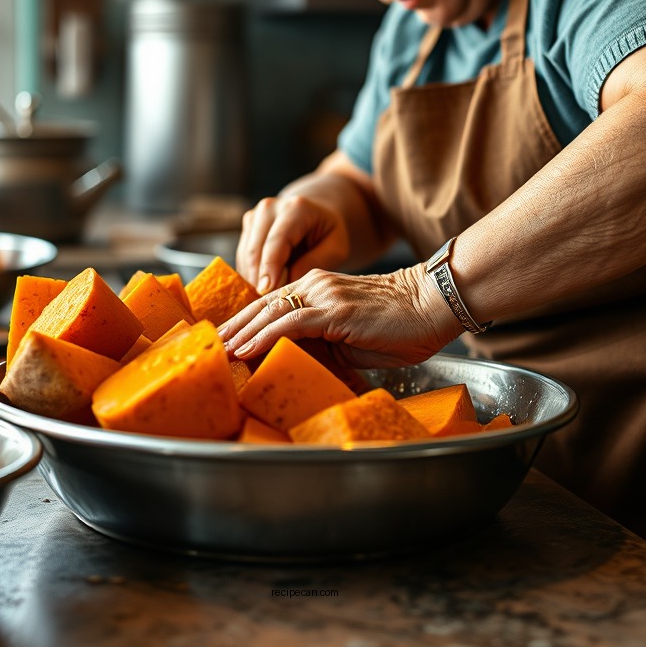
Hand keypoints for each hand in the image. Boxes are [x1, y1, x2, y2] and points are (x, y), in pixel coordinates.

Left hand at [217, 264, 462, 368]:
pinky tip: (246, 348)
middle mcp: (316, 285)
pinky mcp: (334, 310)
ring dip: (241, 333)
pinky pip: (291, 323)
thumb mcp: (352, 338)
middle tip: (211, 347)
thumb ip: (324, 343)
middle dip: (235, 327)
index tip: (226, 341)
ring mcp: (324, 295)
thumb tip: (298, 361)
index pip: (274, 305)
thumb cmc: (401, 326)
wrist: (434, 305)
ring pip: (271, 312)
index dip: (247, 322)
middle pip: (264, 305)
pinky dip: (264, 336)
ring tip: (219, 351)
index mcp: (319, 289)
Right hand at [236, 194, 350, 294]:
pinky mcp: (246, 226)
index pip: (276, 242)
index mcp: (295, 208)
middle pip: (255, 250)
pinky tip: (265, 288)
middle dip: (259, 280)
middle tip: (269, 305)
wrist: (317, 214)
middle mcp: (270, 208)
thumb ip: (313, 264)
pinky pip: (242, 257)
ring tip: (270, 299)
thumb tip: (284, 285)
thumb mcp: (335, 249)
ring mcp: (255, 215)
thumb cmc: (329, 233)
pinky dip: (251, 275)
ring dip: (254, 279)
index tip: (266, 293)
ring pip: (245, 256)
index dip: (269, 269)